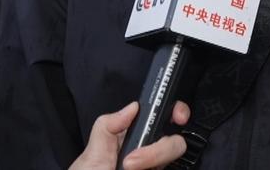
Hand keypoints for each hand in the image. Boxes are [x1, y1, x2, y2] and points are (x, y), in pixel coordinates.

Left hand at [69, 100, 190, 169]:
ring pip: (173, 160)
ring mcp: (155, 168)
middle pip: (176, 142)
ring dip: (153, 159)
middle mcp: (150, 153)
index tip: (178, 117)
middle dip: (158, 149)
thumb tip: (133, 107)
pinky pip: (170, 169)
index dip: (178, 112)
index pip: (165, 119)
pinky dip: (154, 168)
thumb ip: (108, 125)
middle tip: (131, 162)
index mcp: (135, 138)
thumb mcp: (92, 152)